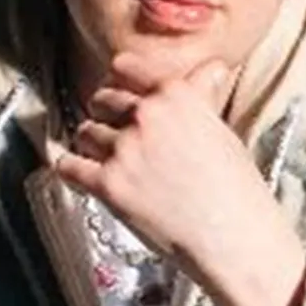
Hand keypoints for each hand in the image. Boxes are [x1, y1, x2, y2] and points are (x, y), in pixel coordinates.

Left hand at [52, 54, 305, 305]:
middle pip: (101, 101)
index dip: (119, 80)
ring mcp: (124, 150)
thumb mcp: (222, 130)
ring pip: (85, 133)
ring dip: (93, 145)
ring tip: (111, 161)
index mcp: (175, 95)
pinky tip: (79, 172)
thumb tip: (211, 69)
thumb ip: (203, 96)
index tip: (118, 90)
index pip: (125, 67)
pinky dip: (71, 169)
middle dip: (105, 114)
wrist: (234, 238)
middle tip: (117, 132)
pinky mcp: (108, 184)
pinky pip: (69, 167)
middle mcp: (146, 116)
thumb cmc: (236, 189)